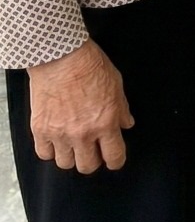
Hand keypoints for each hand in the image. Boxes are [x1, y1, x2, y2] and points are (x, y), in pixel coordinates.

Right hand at [28, 39, 133, 172]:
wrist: (60, 55)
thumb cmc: (89, 64)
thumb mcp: (116, 83)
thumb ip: (121, 108)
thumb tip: (126, 124)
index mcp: (106, 122)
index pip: (114, 157)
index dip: (115, 161)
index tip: (113, 159)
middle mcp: (83, 133)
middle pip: (88, 166)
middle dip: (92, 160)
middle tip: (92, 150)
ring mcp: (60, 134)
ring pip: (65, 164)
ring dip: (71, 155)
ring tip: (72, 143)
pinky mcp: (41, 130)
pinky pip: (45, 154)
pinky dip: (50, 150)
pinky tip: (56, 139)